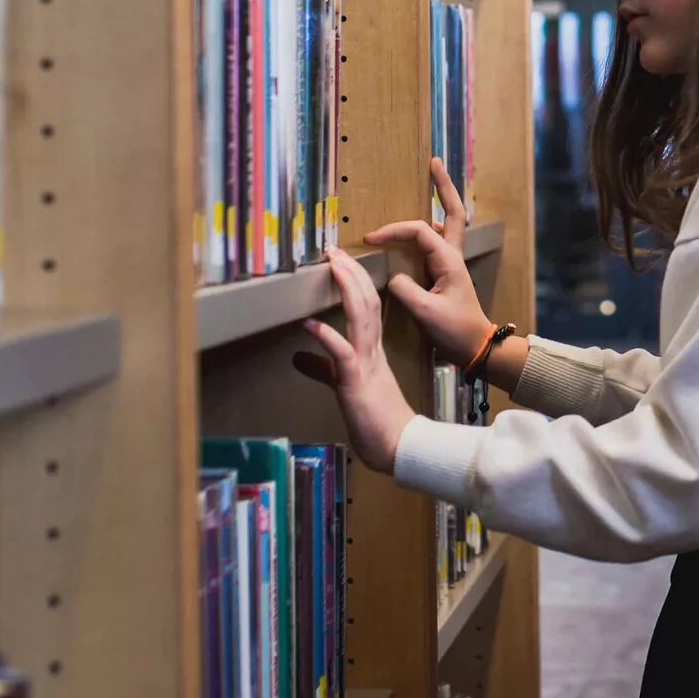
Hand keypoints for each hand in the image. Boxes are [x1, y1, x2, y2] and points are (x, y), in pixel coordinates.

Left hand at [295, 249, 413, 473]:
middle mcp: (372, 351)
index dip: (354, 281)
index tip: (340, 260)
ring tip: (333, 267)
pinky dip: (327, 337)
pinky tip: (310, 324)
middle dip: (351, 274)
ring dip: (348, 291)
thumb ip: (323, 368)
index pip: (368, 306)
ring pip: (361, 318)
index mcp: (372, 350)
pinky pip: (343, 355)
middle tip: (334, 251)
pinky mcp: (357, 383)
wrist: (399, 446)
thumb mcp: (344, 386)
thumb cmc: (376, 419)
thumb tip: (298, 357)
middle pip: (367, 302)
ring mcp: (367, 364)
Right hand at [368, 159, 489, 366]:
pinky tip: (417, 228)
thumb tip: (393, 275)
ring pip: (447, 223)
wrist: (476, 348)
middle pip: (452, 211)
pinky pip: (438, 241)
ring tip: (432, 182)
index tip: (370, 239)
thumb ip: (405, 290)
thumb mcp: (425, 313)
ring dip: (440, 202)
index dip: (393, 230)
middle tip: (434, 162)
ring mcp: (451, 263)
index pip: (418, 231)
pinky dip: (429, 227)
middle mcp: (453, 256)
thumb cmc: (454, 331)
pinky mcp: (447, 273)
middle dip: (443, 186)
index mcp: (449, 261)